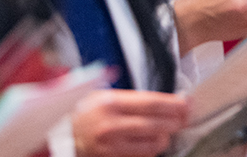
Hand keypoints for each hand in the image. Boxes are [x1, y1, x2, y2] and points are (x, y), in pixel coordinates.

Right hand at [72, 90, 187, 156]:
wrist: (58, 135)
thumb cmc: (84, 112)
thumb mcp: (104, 95)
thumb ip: (134, 98)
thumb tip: (167, 100)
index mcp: (111, 104)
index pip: (152, 103)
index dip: (174, 104)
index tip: (187, 104)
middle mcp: (111, 126)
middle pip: (156, 125)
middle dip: (175, 121)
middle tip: (185, 117)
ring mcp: (111, 147)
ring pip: (153, 145)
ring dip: (165, 137)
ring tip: (166, 130)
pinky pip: (141, 156)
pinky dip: (151, 149)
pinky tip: (152, 142)